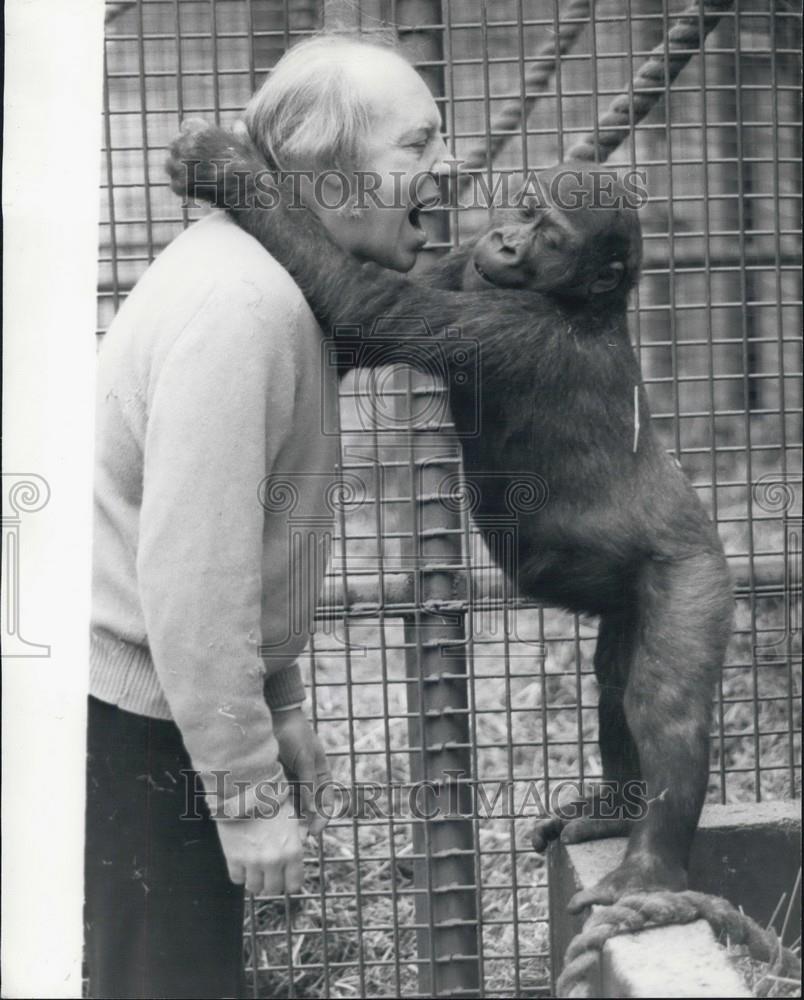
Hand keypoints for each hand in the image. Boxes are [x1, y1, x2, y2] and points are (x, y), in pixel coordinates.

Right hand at [216, 795, 303, 895]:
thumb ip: (295, 841)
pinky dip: (239, 872)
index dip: (288, 881)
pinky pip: (237, 879)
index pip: (294, 885)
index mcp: (292, 851)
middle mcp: (274, 860)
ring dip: (254, 879)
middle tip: (267, 871)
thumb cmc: (271, 800)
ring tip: (254, 866)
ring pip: (254, 888)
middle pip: (273, 890)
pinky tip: (241, 859)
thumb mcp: (292, 819)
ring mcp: (253, 861)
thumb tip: (295, 855)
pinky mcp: (234, 858)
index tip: (284, 875)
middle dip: (271, 881)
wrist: (246, 789)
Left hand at [273, 708, 332, 835]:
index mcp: (321, 775)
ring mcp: (292, 781)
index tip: (313, 833)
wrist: (275, 718)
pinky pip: (280, 799)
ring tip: (282, 832)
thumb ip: (308, 784)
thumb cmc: (295, 735)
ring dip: (289, 818)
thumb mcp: (305, 758)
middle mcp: (308, 781)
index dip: (322, 820)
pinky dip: (278, 808)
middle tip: (295, 839)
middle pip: (309, 809)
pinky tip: (271, 817)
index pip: (326, 804)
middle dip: (304, 824)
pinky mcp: (278, 780)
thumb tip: (312, 811)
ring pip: (293, 806)